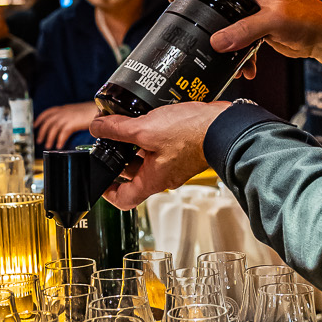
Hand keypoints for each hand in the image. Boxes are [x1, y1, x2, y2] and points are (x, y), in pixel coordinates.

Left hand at [35, 101, 97, 149]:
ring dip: (49, 138)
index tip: (35, 126)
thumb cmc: (92, 111)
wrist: (101, 109)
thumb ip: (70, 116)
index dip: (39, 119)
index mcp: (64, 108)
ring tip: (48, 146)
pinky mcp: (73, 123)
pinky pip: (63, 134)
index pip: (47, 113)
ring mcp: (67, 117)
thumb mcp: (77, 111)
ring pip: (53, 129)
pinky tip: (59, 146)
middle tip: (39, 140)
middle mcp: (63, 112)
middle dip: (42, 132)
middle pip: (48, 122)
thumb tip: (66, 123)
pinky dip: (59, 140)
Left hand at [91, 101, 232, 208]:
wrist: (223, 126)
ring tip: (125, 128)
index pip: (123, 200)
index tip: (99, 178)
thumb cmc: (191, 134)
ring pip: (147, 161)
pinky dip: (150, 138)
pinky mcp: (183, 152)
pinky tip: (147, 121)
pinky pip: (161, 150)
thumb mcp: (145, 129)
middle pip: (133, 177)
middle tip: (108, 144)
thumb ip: (117, 129)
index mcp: (152, 181)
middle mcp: (164, 177)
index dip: (107, 192)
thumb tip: (98, 127)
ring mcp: (175, 165)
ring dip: (134, 146)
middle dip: (119, 159)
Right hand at [170, 0, 321, 75]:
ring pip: (223, 24)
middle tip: (188, 31)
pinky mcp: (256, 28)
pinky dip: (238, 56)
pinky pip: (237, 41)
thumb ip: (245, 31)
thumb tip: (217, 43)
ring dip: (220, 43)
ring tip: (221, 61)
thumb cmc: (309, 18)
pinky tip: (246, 70)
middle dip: (198, 14)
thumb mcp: (274, 22)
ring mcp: (249, 11)